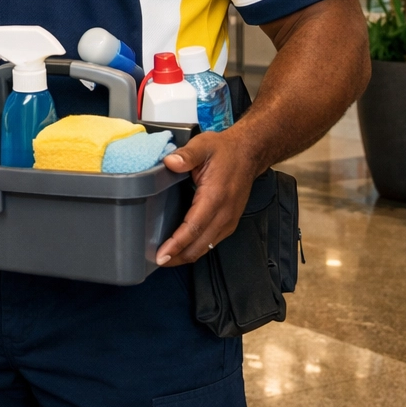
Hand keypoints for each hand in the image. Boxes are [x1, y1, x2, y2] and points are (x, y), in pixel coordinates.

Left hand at [154, 130, 260, 267]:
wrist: (249, 154)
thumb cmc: (224, 151)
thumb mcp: (203, 145)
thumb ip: (186, 155)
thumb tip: (170, 162)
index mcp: (215, 197)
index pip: (194, 228)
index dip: (176, 244)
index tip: (161, 255)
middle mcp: (224, 214)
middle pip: (199, 245)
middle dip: (178, 256)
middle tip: (157, 261)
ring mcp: (228, 220)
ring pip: (206, 247)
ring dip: (186, 255)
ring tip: (166, 258)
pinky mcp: (229, 222)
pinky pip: (211, 242)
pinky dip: (196, 248)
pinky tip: (182, 249)